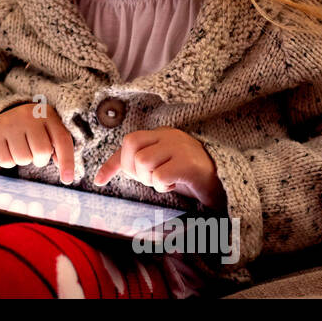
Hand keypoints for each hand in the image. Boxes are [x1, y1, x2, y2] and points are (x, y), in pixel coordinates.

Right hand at [0, 103, 75, 184]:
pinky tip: (7, 149)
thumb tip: (66, 173)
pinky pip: (6, 161)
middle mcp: (28, 114)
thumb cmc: (30, 128)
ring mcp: (9, 123)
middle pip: (42, 152)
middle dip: (40, 159)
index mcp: (47, 113)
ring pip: (23, 159)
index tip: (67, 180)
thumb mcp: (47, 130)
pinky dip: (8, 162)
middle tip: (33, 151)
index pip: (62, 140)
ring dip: (23, 160)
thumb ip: (59, 147)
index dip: (67, 161)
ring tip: (19, 147)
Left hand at [92, 127, 226, 210]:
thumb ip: (132, 166)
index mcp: (161, 134)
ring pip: (143, 161)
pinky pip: (160, 175)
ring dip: (148, 179)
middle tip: (149, 180)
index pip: (128, 141)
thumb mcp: (157, 166)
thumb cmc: (186, 175)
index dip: (113, 162)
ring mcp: (180, 148)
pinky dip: (161, 186)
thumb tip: (99, 179)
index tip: (100, 181)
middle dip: (134, 170)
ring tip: (163, 183)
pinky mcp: (189, 164)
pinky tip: (173, 186)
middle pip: (131, 147)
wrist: (222, 182)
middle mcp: (170, 136)